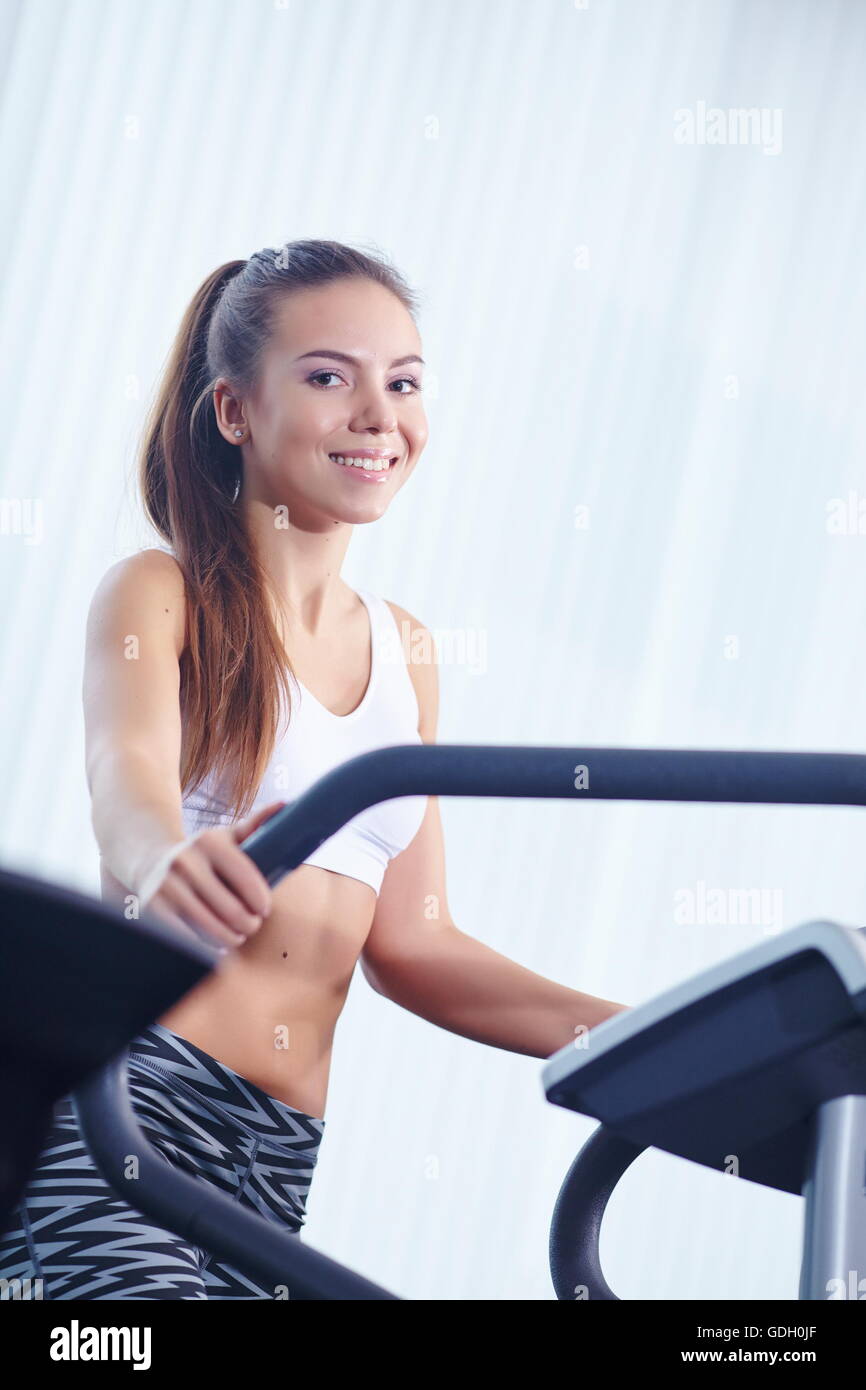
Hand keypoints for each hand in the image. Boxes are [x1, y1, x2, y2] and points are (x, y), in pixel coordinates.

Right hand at [137, 800, 285, 950]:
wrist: (150, 857)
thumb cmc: (199, 852)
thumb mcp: (224, 836)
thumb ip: (255, 824)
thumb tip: (285, 805)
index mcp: (209, 842)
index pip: (246, 876)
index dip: (260, 899)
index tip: (264, 909)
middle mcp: (186, 862)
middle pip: (231, 910)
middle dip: (248, 924)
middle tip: (252, 926)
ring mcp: (168, 886)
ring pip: (211, 928)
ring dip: (229, 938)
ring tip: (236, 936)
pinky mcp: (154, 908)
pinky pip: (188, 938)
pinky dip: (205, 945)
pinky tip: (213, 942)